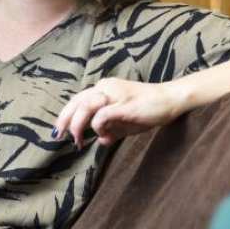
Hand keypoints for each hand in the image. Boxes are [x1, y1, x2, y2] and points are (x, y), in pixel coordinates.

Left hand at [53, 77, 180, 147]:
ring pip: (85, 106)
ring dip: (78, 124)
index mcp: (104, 88)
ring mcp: (115, 94)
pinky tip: (104, 135)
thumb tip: (100, 141)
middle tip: (58, 136)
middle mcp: (106, 87)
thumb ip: (112, 129)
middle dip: (65, 120)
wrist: (170, 101)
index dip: (66, 115)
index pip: (78, 100)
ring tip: (78, 140)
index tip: (59, 131)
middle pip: (77, 101)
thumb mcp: (125, 123)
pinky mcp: (124, 104)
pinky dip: (98, 127)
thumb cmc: (148, 110)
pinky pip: (102, 115)